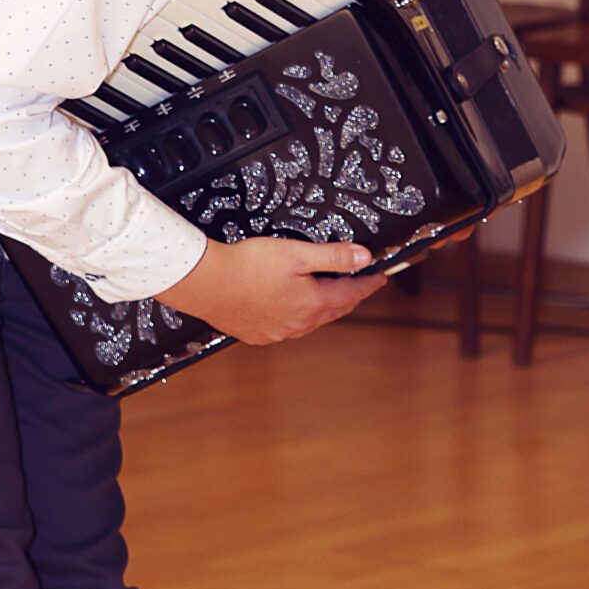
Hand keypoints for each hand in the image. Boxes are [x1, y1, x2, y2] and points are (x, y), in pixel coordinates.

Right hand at [161, 234, 384, 345]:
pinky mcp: (257, 335)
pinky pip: (285, 328)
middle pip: (333, 311)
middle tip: (358, 287)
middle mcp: (298, 323)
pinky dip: (295, 318)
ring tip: (326, 299)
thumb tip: (364, 257)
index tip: (379, 278)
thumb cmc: (248, 265)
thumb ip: (333, 256)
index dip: (368, 284)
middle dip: (348, 298)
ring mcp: (277, 332)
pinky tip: (289, 311)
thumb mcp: (297, 253)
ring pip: (310, 322)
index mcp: (311, 303)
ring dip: (322, 310)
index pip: (350, 293)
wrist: (208, 283)